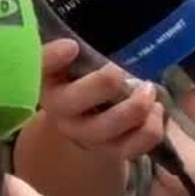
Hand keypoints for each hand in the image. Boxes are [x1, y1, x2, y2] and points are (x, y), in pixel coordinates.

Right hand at [38, 40, 163, 161]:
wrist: (81, 127)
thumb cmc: (79, 84)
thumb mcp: (70, 66)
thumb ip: (73, 51)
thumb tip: (79, 43)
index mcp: (48, 82)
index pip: (40, 67)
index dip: (52, 58)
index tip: (72, 46)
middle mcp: (61, 113)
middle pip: (77, 100)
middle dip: (105, 82)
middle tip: (119, 71)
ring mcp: (87, 136)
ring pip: (115, 122)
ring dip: (139, 103)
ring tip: (147, 89)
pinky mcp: (114, 152)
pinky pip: (141, 139)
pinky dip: (155, 121)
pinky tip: (155, 109)